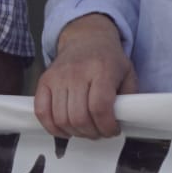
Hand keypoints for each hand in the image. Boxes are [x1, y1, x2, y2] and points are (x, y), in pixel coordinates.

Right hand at [34, 14, 137, 139]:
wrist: (85, 39)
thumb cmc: (107, 59)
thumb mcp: (128, 73)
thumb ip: (129, 97)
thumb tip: (125, 120)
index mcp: (101, 69)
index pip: (100, 107)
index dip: (107, 126)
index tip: (112, 130)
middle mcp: (77, 72)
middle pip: (79, 117)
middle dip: (93, 133)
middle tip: (100, 131)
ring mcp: (58, 77)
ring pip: (61, 119)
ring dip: (76, 133)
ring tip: (85, 129)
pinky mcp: (44, 81)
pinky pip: (42, 112)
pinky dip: (52, 127)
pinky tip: (65, 128)